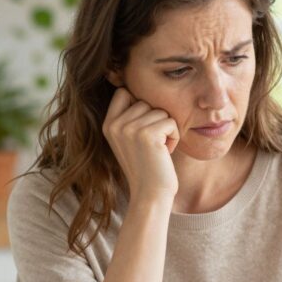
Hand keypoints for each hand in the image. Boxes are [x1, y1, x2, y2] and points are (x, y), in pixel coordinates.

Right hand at [102, 87, 180, 201]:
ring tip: (158, 150)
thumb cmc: (147, 167)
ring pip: (161, 111)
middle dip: (156, 121)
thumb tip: (134, 86)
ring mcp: (130, 129)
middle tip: (152, 146)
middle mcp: (115, 124)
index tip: (144, 130)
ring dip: (166, 130)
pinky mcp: (147, 135)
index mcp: (107, 124)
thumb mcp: (130, 139)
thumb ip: (129, 116)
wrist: (150, 194)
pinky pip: (171, 122)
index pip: (124, 92)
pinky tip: (165, 153)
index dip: (139, 106)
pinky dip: (174, 137)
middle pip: (146, 101)